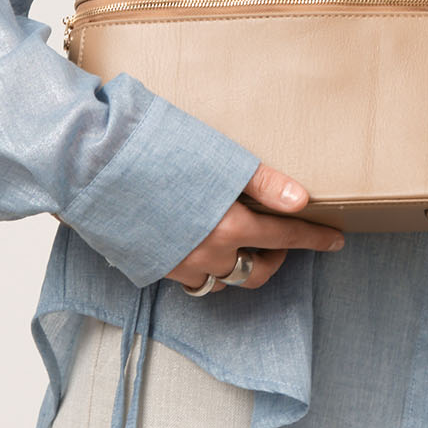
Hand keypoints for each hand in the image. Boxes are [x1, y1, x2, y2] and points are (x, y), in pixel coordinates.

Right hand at [165, 162, 343, 293]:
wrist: (90, 164)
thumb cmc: (154, 148)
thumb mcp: (218, 157)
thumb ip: (262, 183)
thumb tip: (302, 199)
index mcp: (230, 226)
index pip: (286, 237)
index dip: (314, 239)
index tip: (336, 241)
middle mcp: (206, 254)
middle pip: (254, 273)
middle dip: (273, 260)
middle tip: (278, 240)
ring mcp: (175, 265)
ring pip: (219, 279)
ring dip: (236, 265)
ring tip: (237, 240)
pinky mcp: (149, 266)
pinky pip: (187, 277)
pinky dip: (203, 266)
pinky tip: (197, 241)